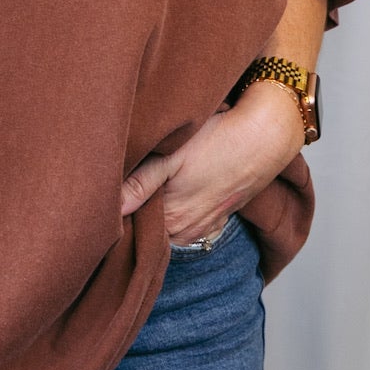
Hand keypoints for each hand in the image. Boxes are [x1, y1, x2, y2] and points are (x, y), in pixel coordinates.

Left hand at [120, 81, 305, 243]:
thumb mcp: (172, 155)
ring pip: (167, 230)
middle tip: (119, 190)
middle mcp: (186, 231)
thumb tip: (112, 209)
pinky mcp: (216, 220)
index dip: (116, 212)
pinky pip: (187, 228)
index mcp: (171, 217)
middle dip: (134, 215)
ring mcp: (203, 227)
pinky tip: (174, 196)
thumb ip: (140, 183)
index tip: (105, 196)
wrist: (264, 138)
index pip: (132, 226)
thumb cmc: (217, 140)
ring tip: (147, 191)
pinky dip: (177, 216)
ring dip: (156, 215)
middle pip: (149, 231)